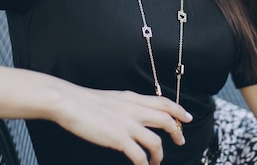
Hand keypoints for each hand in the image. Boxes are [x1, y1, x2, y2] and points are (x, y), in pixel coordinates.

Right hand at [53, 86, 192, 164]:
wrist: (70, 102)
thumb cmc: (84, 101)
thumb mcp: (111, 98)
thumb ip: (124, 106)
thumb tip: (131, 114)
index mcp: (132, 99)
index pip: (163, 102)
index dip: (178, 110)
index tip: (186, 117)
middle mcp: (134, 110)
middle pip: (166, 120)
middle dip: (177, 132)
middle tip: (181, 141)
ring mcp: (128, 124)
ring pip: (156, 141)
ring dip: (160, 154)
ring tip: (156, 162)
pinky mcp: (119, 138)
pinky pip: (139, 155)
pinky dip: (144, 164)